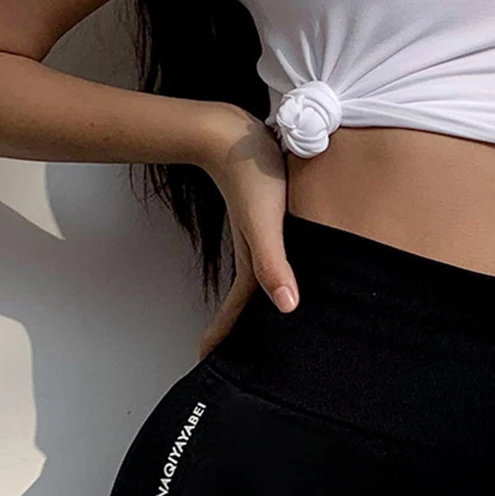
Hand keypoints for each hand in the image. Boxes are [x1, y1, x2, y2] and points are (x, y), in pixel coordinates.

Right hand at [195, 105, 299, 360]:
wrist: (235, 132)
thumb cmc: (252, 174)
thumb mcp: (265, 223)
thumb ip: (274, 263)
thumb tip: (287, 306)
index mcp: (252, 267)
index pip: (238, 315)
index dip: (224, 340)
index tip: (207, 363)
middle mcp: (255, 259)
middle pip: (248, 307)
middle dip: (240, 334)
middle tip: (239, 362)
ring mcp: (261, 242)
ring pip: (261, 286)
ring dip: (258, 309)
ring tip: (264, 332)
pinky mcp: (269, 225)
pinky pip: (271, 263)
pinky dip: (274, 280)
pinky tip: (286, 281)